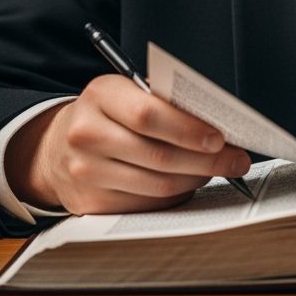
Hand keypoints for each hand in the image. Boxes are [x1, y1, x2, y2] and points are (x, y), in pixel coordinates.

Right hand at [5, 75, 251, 215]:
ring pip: (157, 184)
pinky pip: (146, 204)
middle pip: (158, 155)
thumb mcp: (130, 90)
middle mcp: (87, 133)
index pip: (149, 114)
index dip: (189, 129)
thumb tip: (218, 121)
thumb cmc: (109, 112)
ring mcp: (85, 172)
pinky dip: (176, 194)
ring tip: (218, 168)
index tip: (221, 137)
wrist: (57, 144)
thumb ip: (167, 101)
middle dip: (207, 160)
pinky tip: (190, 182)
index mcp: (101, 95)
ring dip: (196, 178)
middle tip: (237, 159)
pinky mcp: (90, 203)